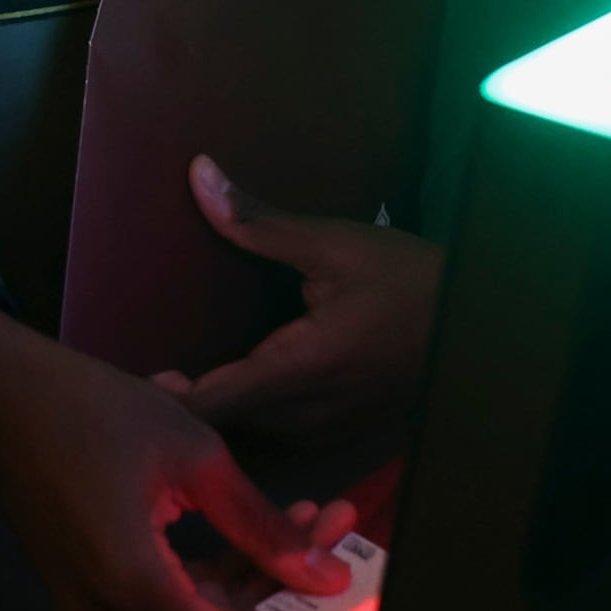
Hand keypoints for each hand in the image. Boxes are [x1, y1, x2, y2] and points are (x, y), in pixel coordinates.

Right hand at [0, 297, 351, 610]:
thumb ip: (262, 526)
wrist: (0, 396)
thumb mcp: (194, 456)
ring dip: (252, 574)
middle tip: (336, 525)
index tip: (337, 605)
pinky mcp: (88, 591)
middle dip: (282, 586)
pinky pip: (163, 599)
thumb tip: (328, 574)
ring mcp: (94, 609)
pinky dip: (211, 571)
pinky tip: (251, 524)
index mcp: (135, 587)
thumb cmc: (97, 410)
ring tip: (308, 514)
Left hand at [154, 155, 441, 443]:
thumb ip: (258, 222)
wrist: (481, 324)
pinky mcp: (340, 434)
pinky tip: (236, 378)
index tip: (128, 378)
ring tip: (175, 377)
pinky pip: (279, 431)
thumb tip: (198, 176)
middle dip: (184, 400)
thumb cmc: (409, 279)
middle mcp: (309, 415)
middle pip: (224, 423)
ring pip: (250, 431)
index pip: (212, 403)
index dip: (164, 398)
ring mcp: (326, 433)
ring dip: (217, 406)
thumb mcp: (333, 243)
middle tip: (139, 371)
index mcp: (301, 369)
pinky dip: (251, 409)